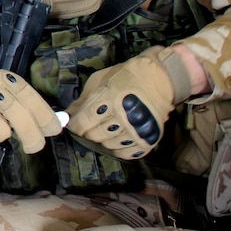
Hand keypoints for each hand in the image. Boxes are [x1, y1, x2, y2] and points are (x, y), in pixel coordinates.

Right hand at [0, 69, 60, 153]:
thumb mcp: (6, 89)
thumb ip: (29, 104)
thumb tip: (57, 122)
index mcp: (3, 79)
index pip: (30, 97)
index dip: (45, 116)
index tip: (53, 130)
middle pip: (18, 116)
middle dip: (32, 136)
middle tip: (35, 145)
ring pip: (1, 131)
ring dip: (2, 135)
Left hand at [67, 47, 187, 159]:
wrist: (161, 78)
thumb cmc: (127, 76)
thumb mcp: (100, 80)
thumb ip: (83, 99)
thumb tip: (70, 113)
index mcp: (109, 100)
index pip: (84, 122)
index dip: (75, 125)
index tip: (74, 124)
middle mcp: (123, 116)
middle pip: (95, 135)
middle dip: (88, 131)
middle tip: (90, 125)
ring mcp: (137, 130)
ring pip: (108, 145)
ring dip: (103, 139)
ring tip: (106, 128)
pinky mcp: (148, 139)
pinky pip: (126, 154)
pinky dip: (118, 149)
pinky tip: (118, 138)